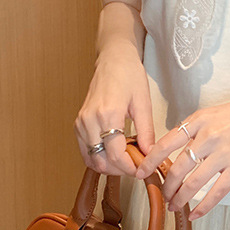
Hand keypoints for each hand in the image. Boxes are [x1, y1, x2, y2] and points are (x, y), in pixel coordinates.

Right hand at [74, 44, 154, 175]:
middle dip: (120, 170)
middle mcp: (89, 120)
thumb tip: (150, 155)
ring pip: (91, 159)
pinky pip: (85, 150)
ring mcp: (81, 122)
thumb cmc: (129, 76)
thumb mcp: (143, 103)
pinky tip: (115, 154)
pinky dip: (99, 158)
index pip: (115, 154)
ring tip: (127, 161)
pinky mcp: (78, 123)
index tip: (142, 170)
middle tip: (137, 167)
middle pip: (101, 161)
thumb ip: (146, 132)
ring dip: (109, 166)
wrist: (113, 59)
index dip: (130, 168)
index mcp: (107, 114)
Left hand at [134, 78, 229, 218]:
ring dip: (180, 198)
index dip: (150, 161)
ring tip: (174, 206)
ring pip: (194, 183)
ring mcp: (224, 153)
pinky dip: (203, 206)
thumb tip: (175, 151)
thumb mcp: (212, 113)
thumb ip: (194, 130)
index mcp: (198, 121)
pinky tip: (195, 214)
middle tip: (162, 194)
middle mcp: (208, 137)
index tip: (141, 172)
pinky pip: (217, 191)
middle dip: (167, 186)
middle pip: (177, 168)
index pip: (165, 144)